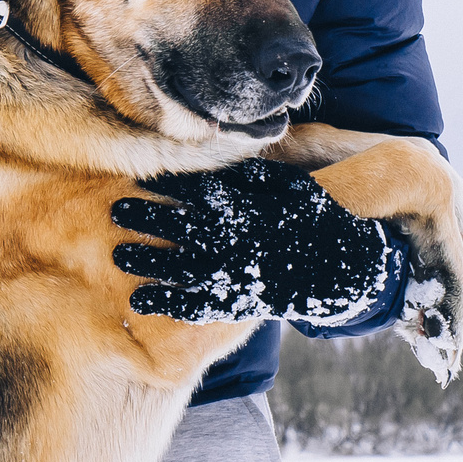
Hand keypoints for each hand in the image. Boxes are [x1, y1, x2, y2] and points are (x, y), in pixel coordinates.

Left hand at [112, 159, 396, 327]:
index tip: (136, 177)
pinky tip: (139, 302)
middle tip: (116, 211)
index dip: (166, 185)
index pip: (199, 191)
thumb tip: (222, 155)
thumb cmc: (315, 220)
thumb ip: (254, 173)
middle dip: (147, 217)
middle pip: (182, 226)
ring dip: (147, 260)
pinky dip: (168, 303)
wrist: (346, 268)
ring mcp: (237, 272)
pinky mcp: (239, 301)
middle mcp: (238, 239)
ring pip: (182, 266)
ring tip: (118, 254)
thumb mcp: (291, 187)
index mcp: (248, 207)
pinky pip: (198, 305)